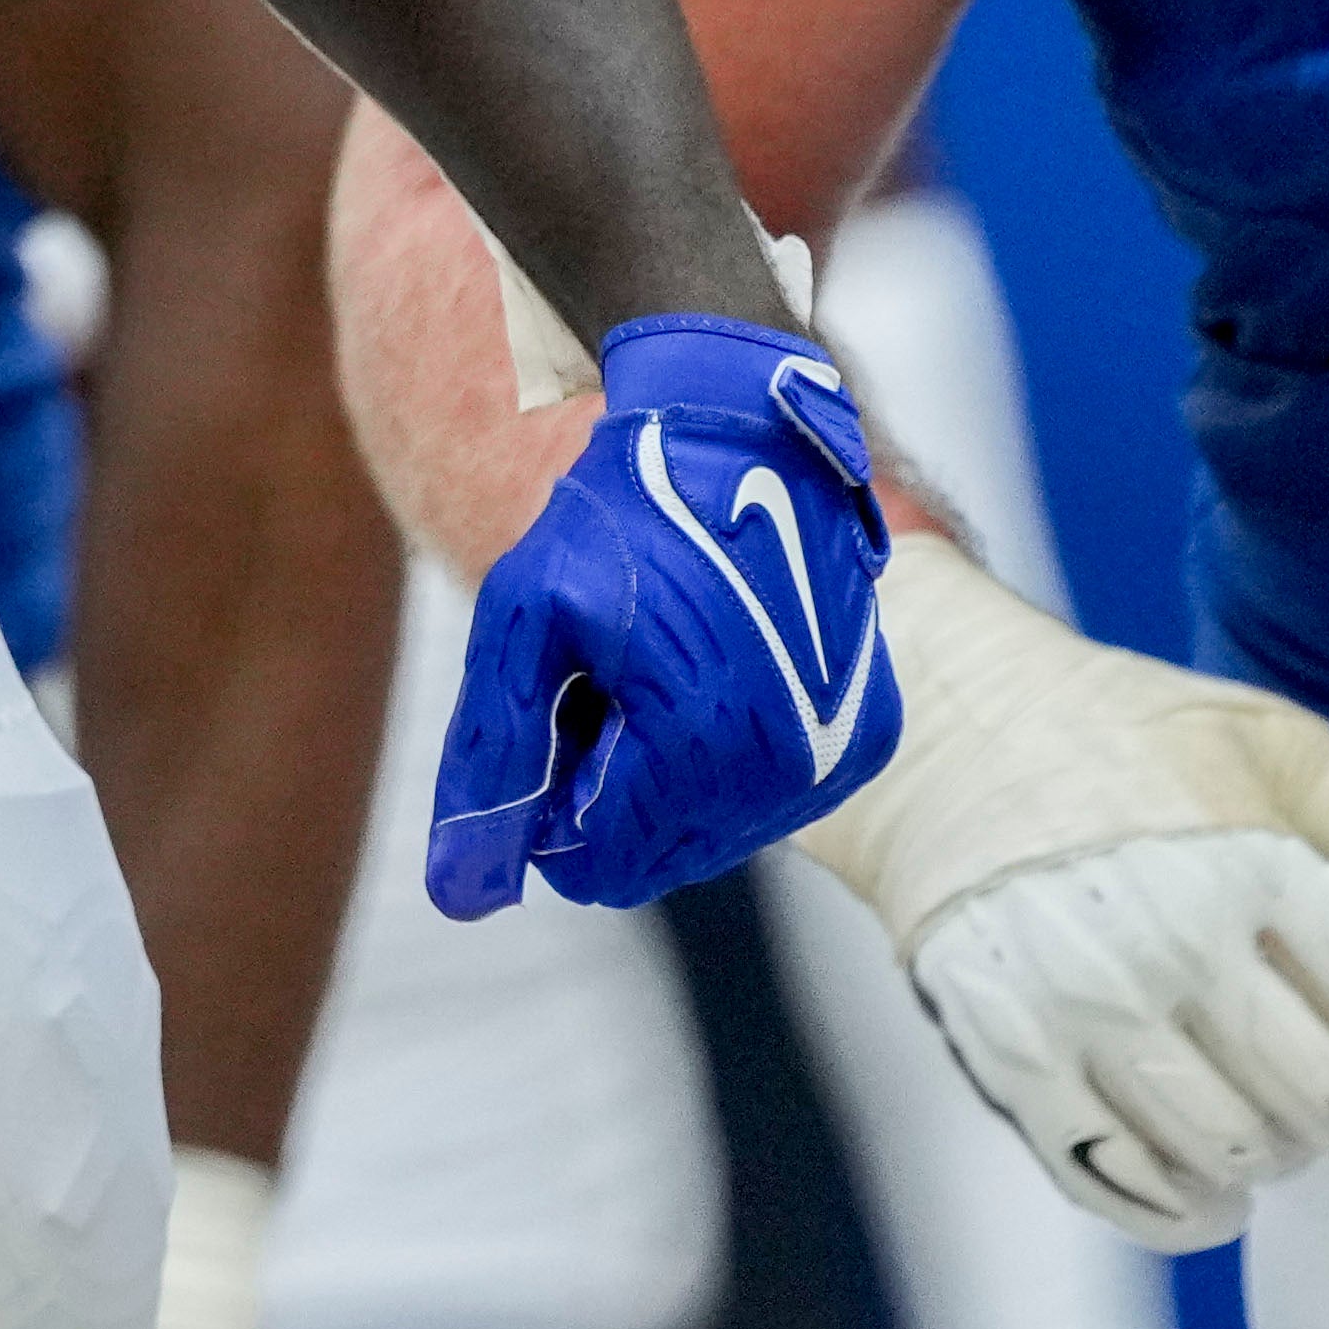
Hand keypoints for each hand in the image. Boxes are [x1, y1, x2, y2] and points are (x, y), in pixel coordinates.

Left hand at [420, 314, 893, 915]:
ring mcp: (836, 758)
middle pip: (653, 855)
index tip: (557, 700)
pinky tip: (716, 663)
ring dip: (666, 770)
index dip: (549, 797)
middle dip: (609, 782)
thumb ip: (492, 760)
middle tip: (607, 674)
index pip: (593, 866)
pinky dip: (726, 753)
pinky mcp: (864, 736)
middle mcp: (788, 774)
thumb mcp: (524, 620)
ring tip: (662, 663)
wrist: (741, 431)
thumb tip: (463, 897)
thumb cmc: (621, 514)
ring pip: (709, 831)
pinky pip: (767, 796)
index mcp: (702, 753)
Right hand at [782, 540, 1328, 1249]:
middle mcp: (1166, 937)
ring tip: (1275, 1124)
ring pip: (1233, 1154)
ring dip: (1277, 1156)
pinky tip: (1209, 1185)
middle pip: (1324, 1101)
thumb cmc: (1122, 733)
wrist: (939, 731)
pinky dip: (1184, 1208)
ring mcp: (1080, 1005)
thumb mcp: (1270, 738)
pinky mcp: (1007, 1054)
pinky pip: (1120, 1182)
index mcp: (1246, 857)